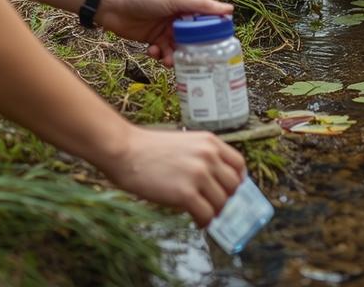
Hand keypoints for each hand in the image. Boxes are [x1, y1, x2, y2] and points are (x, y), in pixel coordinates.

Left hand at [98, 0, 233, 63]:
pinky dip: (159, 55)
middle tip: (194, 60)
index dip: (215, 32)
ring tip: (168, 61)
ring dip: (175, 56)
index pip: (208, 19)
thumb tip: (229, 10)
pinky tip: (153, 52)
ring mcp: (166, 29)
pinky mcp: (153, 40)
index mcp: (188, 3)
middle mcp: (179, 17)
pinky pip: (163, 52)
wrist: (112, 4)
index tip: (221, 46)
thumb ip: (201, 6)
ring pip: (178, 48)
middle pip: (194, 38)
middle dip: (194, 50)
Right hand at [100, 125, 246, 226]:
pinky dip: (204, 221)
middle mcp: (209, 156)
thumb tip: (215, 181)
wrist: (124, 151)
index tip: (228, 189)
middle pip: (233, 186)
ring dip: (214, 211)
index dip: (236, 180)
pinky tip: (195, 220)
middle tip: (213, 204)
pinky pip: (207, 215)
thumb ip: (202, 157)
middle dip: (225, 198)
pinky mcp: (186, 194)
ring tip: (202, 213)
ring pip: (222, 203)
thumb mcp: (184, 143)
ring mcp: (199, 175)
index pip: (239, 164)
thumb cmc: (148, 149)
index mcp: (210, 142)